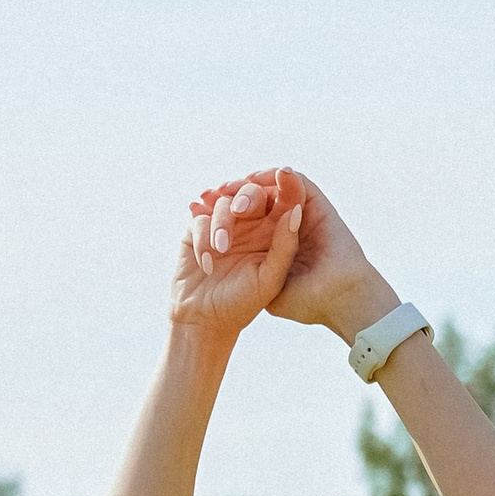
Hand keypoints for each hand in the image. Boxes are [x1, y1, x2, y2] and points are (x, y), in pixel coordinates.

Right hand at [168, 169, 305, 349]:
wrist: (204, 321)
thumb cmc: (242, 305)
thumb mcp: (270, 279)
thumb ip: (284, 245)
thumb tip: (296, 210)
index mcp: (274, 232)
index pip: (283, 199)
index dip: (285, 183)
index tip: (284, 174)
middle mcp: (250, 224)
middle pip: (251, 192)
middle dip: (246, 195)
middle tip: (241, 208)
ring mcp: (223, 225)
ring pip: (224, 203)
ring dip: (222, 222)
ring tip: (221, 250)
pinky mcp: (198, 230)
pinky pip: (201, 219)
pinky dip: (203, 237)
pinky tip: (206, 262)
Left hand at [185, 164, 394, 344]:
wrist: (338, 301)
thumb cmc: (305, 303)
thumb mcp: (267, 287)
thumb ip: (247, 271)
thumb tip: (212, 264)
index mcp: (266, 242)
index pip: (238, 218)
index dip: (216, 212)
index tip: (195, 210)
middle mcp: (280, 225)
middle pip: (250, 200)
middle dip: (228, 196)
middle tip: (210, 197)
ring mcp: (300, 213)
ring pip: (270, 188)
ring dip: (249, 184)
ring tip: (231, 187)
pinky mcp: (318, 206)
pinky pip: (298, 183)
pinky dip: (282, 176)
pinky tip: (259, 179)